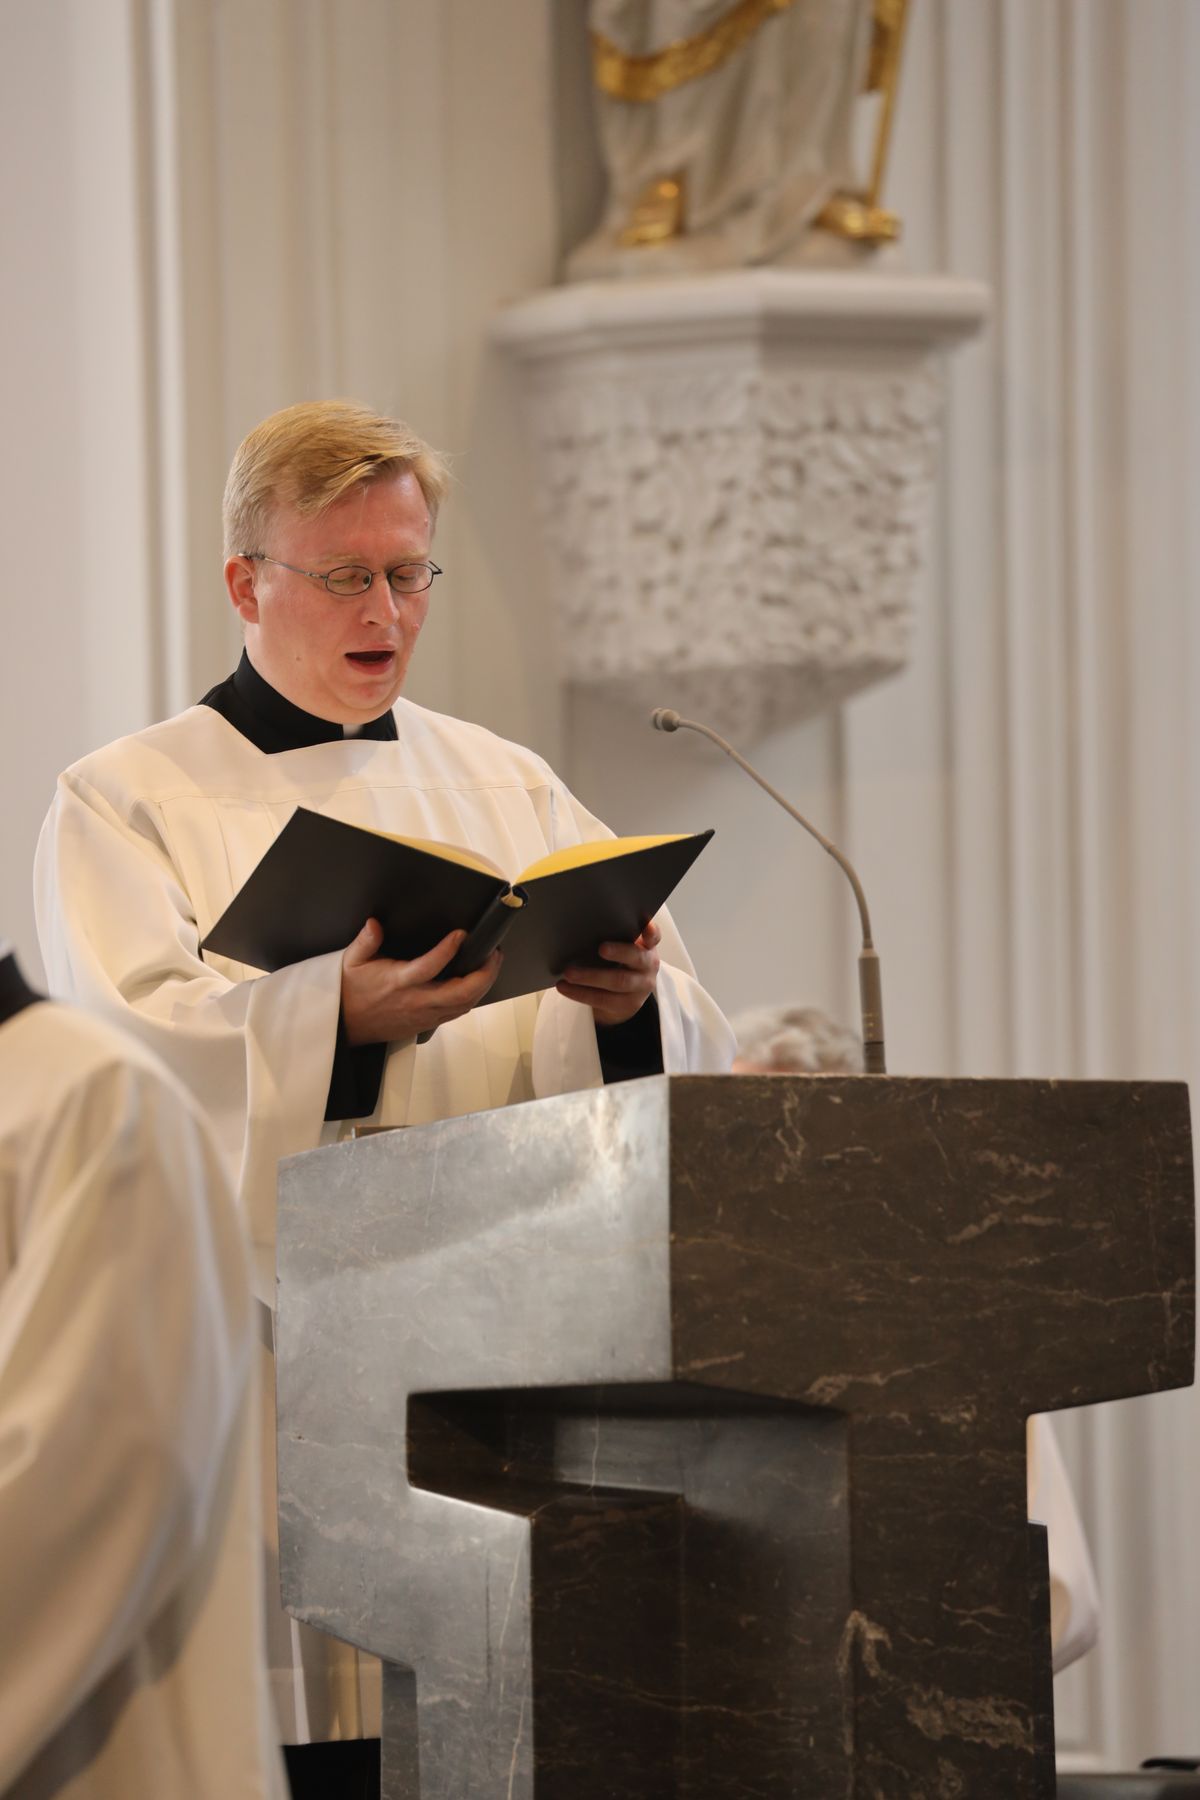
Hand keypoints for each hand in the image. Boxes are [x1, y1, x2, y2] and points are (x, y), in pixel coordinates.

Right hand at [341, 920, 501, 1046]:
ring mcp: (424, 1015)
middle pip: (460, 992)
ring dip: (483, 985)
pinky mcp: (427, 1024)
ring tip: (492, 965)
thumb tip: (374, 924)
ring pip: (464, 1004)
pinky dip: (472, 997)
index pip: (429, 967)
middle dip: (484, 973)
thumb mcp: (351, 961)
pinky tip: (477, 984)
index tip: (461, 934)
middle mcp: (416, 1001)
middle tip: (494, 953)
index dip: (448, 950)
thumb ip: (365, 940)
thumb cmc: (351, 992)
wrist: (345, 1025)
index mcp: (398, 982)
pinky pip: (457, 1012)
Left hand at [556, 918, 660, 1027]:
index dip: (650, 931)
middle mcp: (648, 966)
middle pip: (636, 958)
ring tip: (569, 973)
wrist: (627, 996)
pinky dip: (580, 993)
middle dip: (619, 952)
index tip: (645, 926)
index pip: (654, 937)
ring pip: (618, 982)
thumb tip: (584, 928)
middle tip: (601, 948)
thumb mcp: (623, 948)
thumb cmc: (620, 963)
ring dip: (590, 977)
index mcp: (647, 947)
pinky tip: (565, 987)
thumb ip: (615, 937)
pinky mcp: (627, 1005)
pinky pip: (602, 1000)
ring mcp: (640, 988)